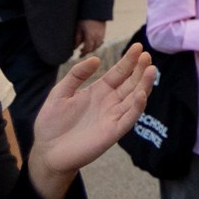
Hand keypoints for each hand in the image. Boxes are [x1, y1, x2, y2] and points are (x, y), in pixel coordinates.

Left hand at [25, 44, 154, 198]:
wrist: (47, 152)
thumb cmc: (51, 124)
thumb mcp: (59, 94)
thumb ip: (76, 76)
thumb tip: (96, 59)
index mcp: (99, 91)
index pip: (119, 73)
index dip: (129, 60)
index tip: (138, 47)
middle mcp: (111, 102)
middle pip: (131, 83)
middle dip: (140, 69)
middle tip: (147, 56)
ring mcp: (114, 116)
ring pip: (135, 98)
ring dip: (144, 84)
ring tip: (151, 70)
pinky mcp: (113, 132)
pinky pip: (129, 118)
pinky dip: (137, 107)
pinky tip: (140, 95)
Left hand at [73, 18, 107, 56]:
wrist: (95, 10)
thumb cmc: (84, 19)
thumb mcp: (78, 28)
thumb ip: (77, 39)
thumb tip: (74, 48)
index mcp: (91, 37)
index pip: (87, 49)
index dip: (83, 53)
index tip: (78, 56)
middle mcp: (98, 37)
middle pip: (93, 48)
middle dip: (87, 51)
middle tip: (81, 52)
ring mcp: (102, 34)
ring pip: (98, 45)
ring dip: (92, 48)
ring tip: (86, 47)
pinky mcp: (103, 32)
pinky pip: (101, 41)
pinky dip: (96, 43)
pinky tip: (91, 41)